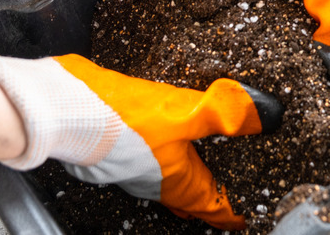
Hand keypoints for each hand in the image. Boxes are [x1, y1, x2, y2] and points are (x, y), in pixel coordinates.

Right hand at [0, 47, 282, 230]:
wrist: (65, 110)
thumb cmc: (124, 120)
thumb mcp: (185, 113)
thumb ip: (224, 114)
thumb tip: (263, 116)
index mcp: (178, 181)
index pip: (212, 206)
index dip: (231, 213)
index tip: (243, 219)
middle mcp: (157, 181)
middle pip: (190, 197)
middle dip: (209, 198)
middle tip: (226, 197)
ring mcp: (135, 167)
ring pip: (168, 180)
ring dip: (187, 177)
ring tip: (202, 170)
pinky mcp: (117, 148)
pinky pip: (150, 160)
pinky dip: (165, 157)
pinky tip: (165, 140)